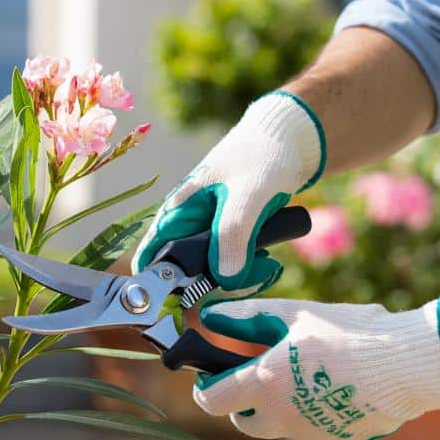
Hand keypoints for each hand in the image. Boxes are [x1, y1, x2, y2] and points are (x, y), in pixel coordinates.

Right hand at [132, 91, 324, 292]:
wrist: (289, 140)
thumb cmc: (261, 157)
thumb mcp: (248, 196)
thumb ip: (233, 235)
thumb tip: (225, 278)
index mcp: (176, 212)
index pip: (150, 258)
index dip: (163, 285)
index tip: (194, 299)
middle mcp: (186, 226)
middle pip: (186, 276)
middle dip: (219, 284)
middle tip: (253, 273)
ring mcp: (208, 233)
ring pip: (213, 275)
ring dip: (241, 278)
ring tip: (268, 264)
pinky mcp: (228, 238)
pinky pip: (232, 267)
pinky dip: (250, 270)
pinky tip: (269, 262)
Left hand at [192, 296, 439, 439]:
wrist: (407, 365)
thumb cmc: (349, 333)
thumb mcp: (294, 315)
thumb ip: (247, 317)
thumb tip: (210, 317)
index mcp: (263, 385)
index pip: (211, 399)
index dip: (210, 387)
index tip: (219, 375)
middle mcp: (278, 419)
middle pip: (243, 420)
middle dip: (247, 402)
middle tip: (269, 377)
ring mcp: (304, 438)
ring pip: (275, 432)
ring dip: (279, 414)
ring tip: (306, 384)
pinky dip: (308, 425)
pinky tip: (329, 399)